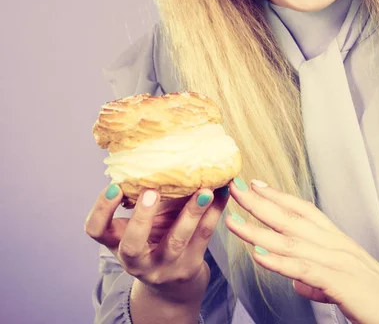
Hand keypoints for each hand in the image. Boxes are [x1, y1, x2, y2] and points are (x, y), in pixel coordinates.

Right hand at [84, 183, 229, 304]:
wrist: (174, 286)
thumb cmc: (154, 240)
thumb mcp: (141, 224)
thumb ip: (142, 198)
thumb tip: (155, 152)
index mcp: (118, 242)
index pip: (96, 230)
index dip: (101, 210)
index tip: (114, 187)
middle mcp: (136, 260)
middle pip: (131, 246)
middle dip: (142, 218)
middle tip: (151, 191)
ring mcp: (163, 267)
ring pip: (176, 241)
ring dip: (191, 213)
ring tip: (204, 190)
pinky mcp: (189, 267)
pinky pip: (203, 236)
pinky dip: (214, 211)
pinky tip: (222, 192)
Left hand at [226, 178, 378, 323]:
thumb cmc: (372, 296)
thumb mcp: (341, 279)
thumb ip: (317, 275)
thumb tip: (296, 279)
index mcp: (334, 238)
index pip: (301, 209)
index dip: (277, 195)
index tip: (254, 184)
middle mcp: (332, 242)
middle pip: (289, 217)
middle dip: (258, 202)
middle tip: (234, 189)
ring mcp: (335, 259)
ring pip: (288, 240)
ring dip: (257, 230)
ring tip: (233, 220)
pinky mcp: (337, 281)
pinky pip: (302, 268)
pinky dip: (278, 261)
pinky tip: (258, 255)